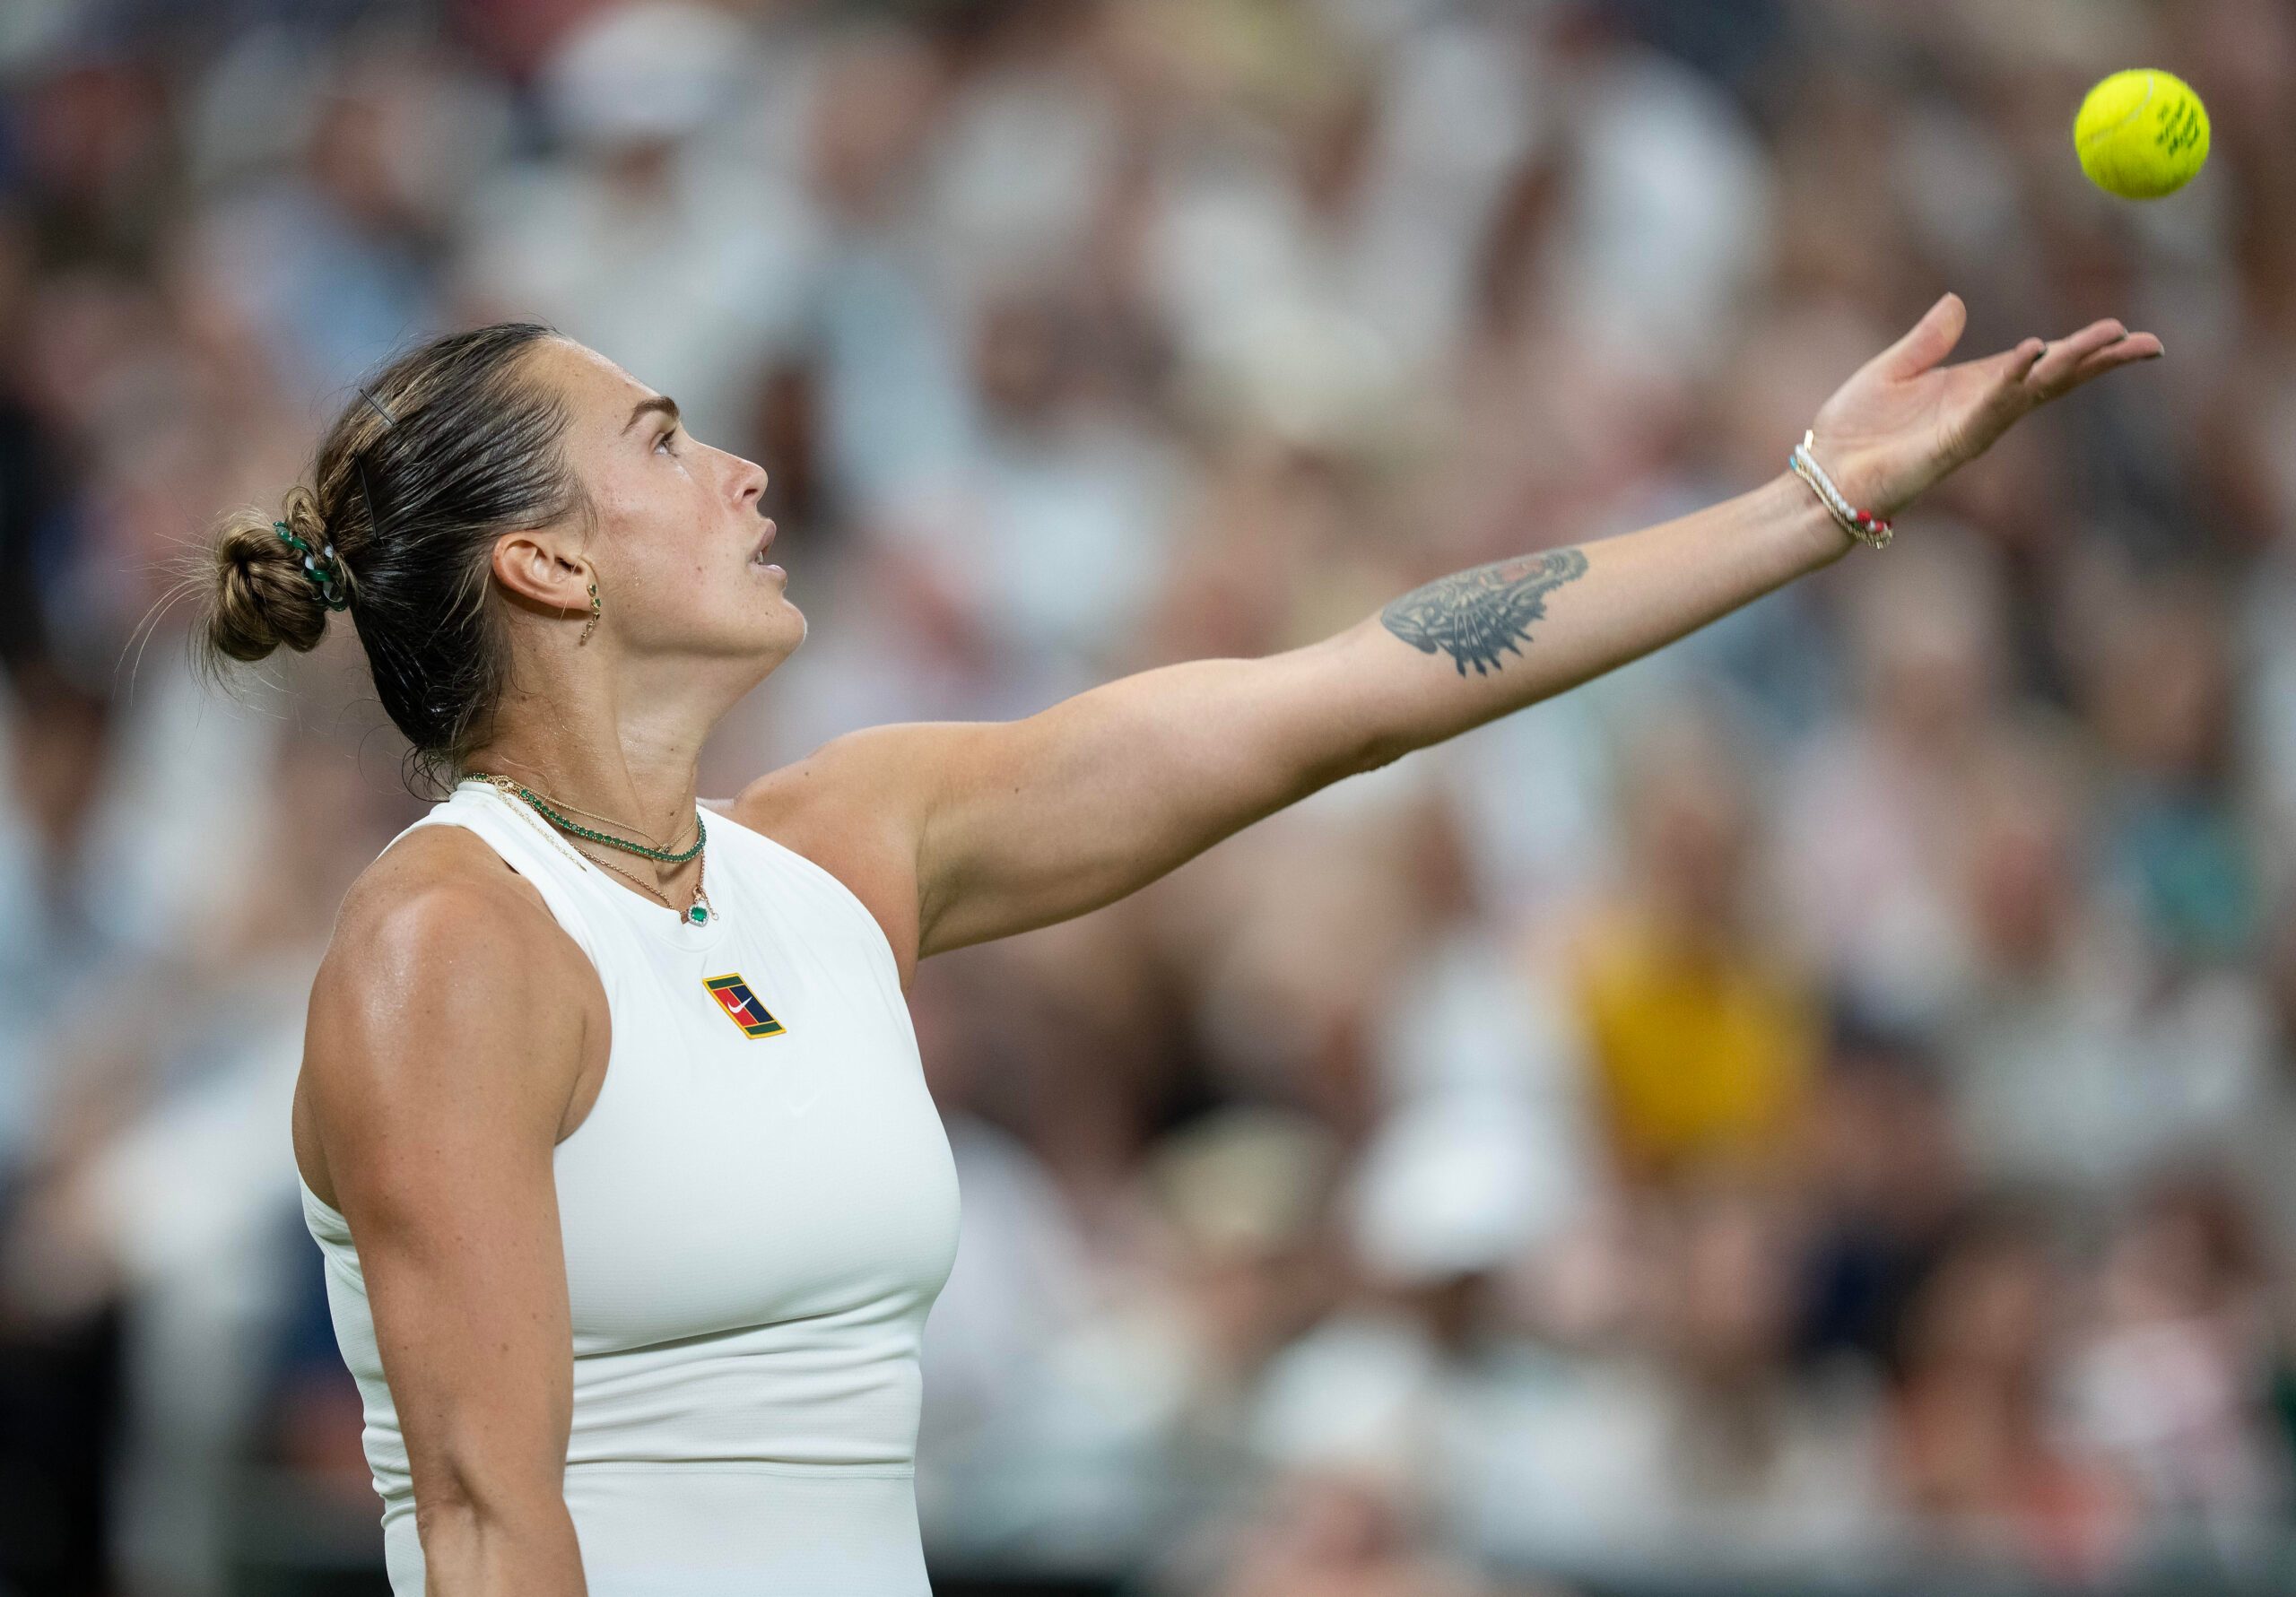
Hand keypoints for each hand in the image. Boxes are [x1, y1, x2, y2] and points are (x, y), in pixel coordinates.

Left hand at [1807, 292, 2162, 519]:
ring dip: (2071, 365)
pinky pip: (1988, 410)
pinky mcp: (1950, 447)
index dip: (2082, 348)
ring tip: (2111, 339)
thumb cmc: (1852, 431)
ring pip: (2034, 393)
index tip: (2123, 330)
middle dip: (2100, 361)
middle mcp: (1983, 410)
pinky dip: (2010, 381)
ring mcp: (1971, 430)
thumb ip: (1926, 339)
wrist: (1822, 476)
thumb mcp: (1892, 370)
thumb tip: (1957, 301)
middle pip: (2055, 381)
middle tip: (2149, 342)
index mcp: (1975, 388)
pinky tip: (2032, 355)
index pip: (2041, 365)